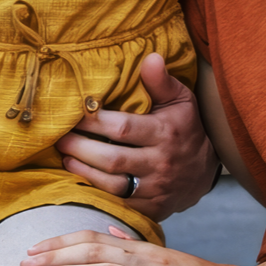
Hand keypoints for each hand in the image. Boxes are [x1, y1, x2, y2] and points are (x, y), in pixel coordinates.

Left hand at [22, 225, 257, 265]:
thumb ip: (132, 242)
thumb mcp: (163, 254)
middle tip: (24, 262)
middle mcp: (146, 262)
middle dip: (56, 255)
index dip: (61, 241)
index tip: (34, 247)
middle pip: (94, 251)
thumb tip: (106, 229)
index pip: (93, 237)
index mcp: (141, 248)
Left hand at [55, 52, 219, 222]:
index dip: (94, 122)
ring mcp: (156, 189)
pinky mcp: (152, 209)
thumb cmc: (186, 128)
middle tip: (60, 138)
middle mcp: (160, 163)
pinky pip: (120, 205)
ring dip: (83, 172)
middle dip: (80, 148)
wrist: (205, 172)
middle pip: (112, 159)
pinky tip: (80, 181)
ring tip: (64, 157)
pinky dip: (97, 195)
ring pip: (113, 186)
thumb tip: (150, 57)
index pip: (123, 128)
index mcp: (165, 133)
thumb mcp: (181, 100)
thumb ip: (162, 81)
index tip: (74, 113)